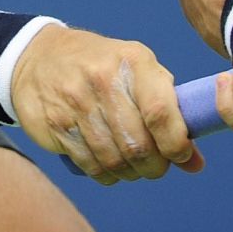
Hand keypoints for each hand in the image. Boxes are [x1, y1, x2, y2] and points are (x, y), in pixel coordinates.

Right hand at [9, 24, 205, 184]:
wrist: (39, 57)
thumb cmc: (102, 65)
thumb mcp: (137, 68)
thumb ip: (168, 108)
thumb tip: (193, 161)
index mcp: (133, 61)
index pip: (160, 112)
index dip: (176, 143)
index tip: (182, 156)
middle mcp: (104, 80)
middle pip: (137, 145)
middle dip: (154, 166)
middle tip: (157, 166)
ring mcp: (76, 102)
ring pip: (114, 160)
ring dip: (131, 173)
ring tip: (135, 166)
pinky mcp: (57, 124)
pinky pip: (90, 165)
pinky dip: (107, 174)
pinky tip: (111, 166)